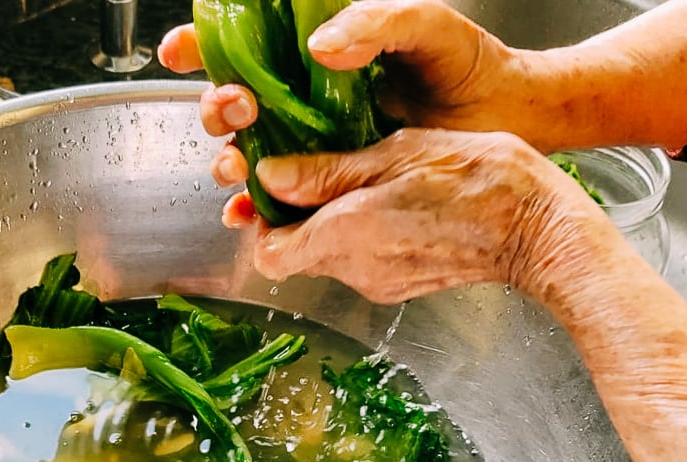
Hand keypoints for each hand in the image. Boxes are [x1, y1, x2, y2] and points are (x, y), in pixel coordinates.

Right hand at [157, 0, 532, 222]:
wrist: (506, 117)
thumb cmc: (468, 62)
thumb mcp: (424, 26)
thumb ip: (374, 22)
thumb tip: (318, 47)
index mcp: (315, 52)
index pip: (243, 44)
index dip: (201, 46)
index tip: (179, 50)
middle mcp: (304, 98)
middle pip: (232, 104)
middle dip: (218, 107)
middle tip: (236, 108)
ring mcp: (315, 143)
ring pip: (248, 154)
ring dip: (230, 161)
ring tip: (239, 164)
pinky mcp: (333, 183)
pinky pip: (281, 200)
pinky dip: (255, 210)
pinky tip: (245, 213)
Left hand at [242, 128, 618, 304]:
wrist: (535, 228)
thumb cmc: (476, 181)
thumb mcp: (395, 154)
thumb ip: (327, 172)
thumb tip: (270, 178)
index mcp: (344, 236)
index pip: (267, 254)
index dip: (264, 224)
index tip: (278, 191)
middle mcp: (355, 271)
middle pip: (297, 254)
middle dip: (300, 218)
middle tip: (323, 175)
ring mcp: (379, 285)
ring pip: (330, 257)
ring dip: (334, 226)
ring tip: (368, 186)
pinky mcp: (400, 288)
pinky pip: (362, 264)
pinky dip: (363, 238)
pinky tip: (394, 208)